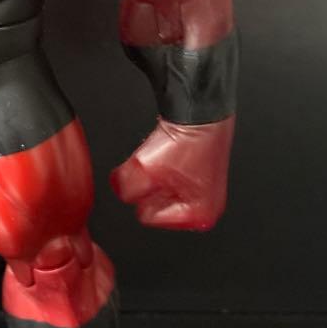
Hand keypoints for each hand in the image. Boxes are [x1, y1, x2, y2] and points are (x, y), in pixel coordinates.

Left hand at [110, 116, 234, 230]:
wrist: (201, 111)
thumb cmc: (187, 140)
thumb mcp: (143, 169)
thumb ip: (123, 188)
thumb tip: (120, 189)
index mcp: (200, 216)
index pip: (147, 216)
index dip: (143, 190)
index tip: (156, 173)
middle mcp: (207, 206)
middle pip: (154, 203)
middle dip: (150, 184)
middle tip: (162, 164)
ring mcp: (205, 188)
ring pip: (158, 187)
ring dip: (155, 171)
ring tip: (166, 155)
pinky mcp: (199, 171)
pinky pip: (167, 174)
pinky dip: (163, 162)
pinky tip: (168, 151)